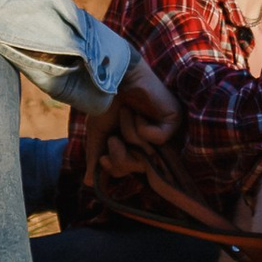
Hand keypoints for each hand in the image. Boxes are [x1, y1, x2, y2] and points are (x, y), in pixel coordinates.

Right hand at [96, 57, 177, 183]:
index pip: (128, 170)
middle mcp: (152, 142)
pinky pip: (155, 139)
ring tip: (127, 112)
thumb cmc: (106, 102)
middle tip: (114, 139)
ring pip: (145, 153)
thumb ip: (96, 158)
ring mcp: (164, 132)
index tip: (102, 158)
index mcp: (135, 145)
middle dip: (120, 155)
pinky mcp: (173, 121)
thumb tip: (87, 183)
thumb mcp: (98, 135)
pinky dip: (140, 126)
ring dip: (127, 131)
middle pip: (137, 167)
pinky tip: (138, 112)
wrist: (112, 77)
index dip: (115, 169)